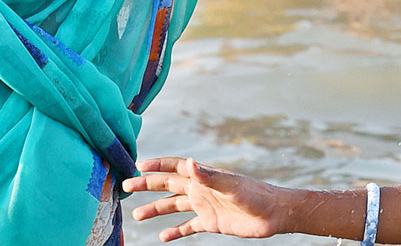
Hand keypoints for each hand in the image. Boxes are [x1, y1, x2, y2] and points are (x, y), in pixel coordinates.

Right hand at [123, 156, 284, 241]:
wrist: (274, 214)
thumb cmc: (256, 195)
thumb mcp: (230, 186)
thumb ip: (208, 176)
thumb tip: (190, 162)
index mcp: (205, 176)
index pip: (176, 167)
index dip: (158, 164)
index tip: (138, 164)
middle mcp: (202, 189)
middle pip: (169, 185)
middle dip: (148, 185)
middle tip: (126, 186)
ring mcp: (206, 205)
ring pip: (174, 206)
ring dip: (156, 209)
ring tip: (137, 216)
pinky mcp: (211, 222)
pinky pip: (188, 226)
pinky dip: (175, 231)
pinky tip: (163, 237)